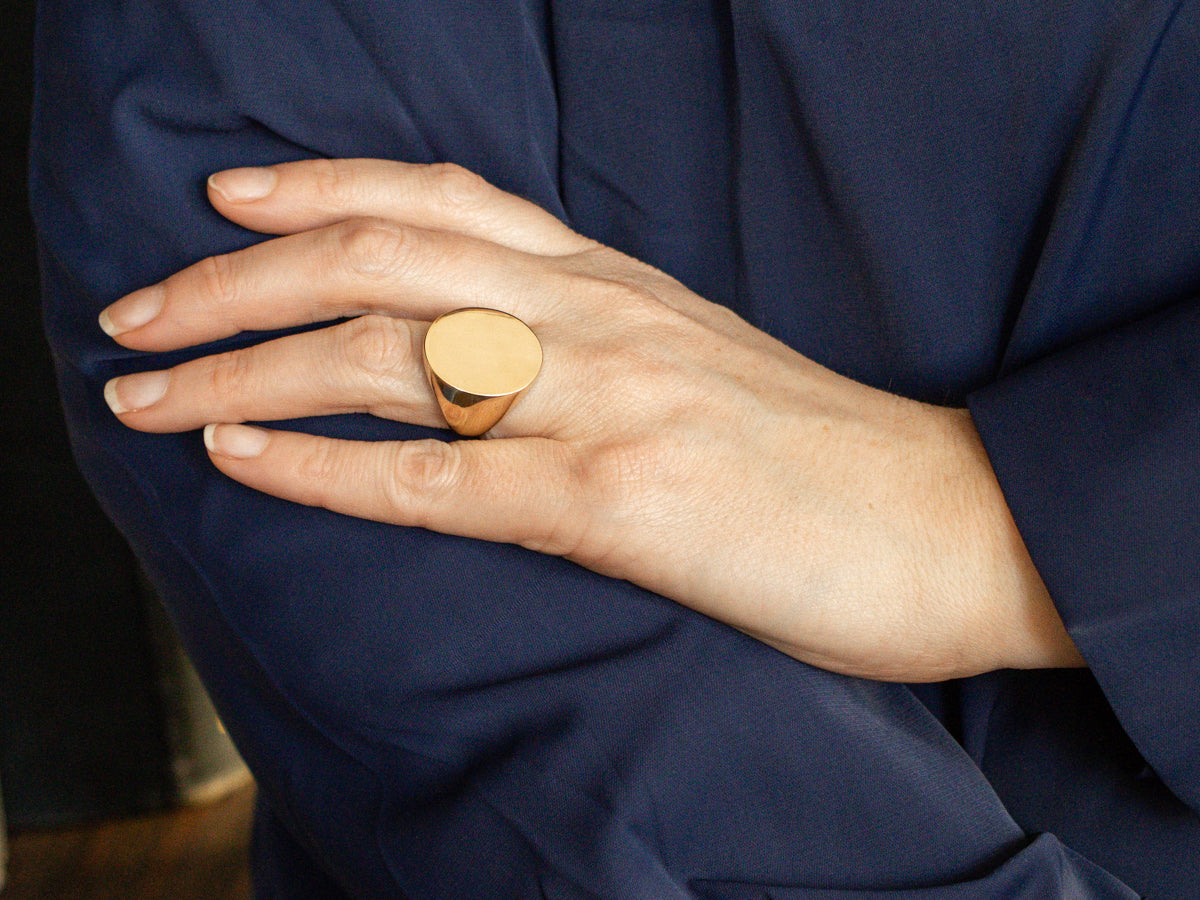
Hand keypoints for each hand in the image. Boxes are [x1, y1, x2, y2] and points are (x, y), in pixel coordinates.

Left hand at [100, 158, 1082, 680]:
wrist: (958, 523)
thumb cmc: (826, 456)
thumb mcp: (701, 364)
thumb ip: (599, 344)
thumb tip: (497, 361)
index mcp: (620, 284)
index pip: (443, 200)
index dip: (322, 188)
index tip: (233, 202)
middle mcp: (600, 319)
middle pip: (382, 260)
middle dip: (236, 279)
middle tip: (140, 308)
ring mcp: (607, 403)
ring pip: (385, 356)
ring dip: (242, 367)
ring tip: (145, 387)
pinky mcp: (620, 502)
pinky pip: (439, 477)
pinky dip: (324, 469)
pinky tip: (240, 461)